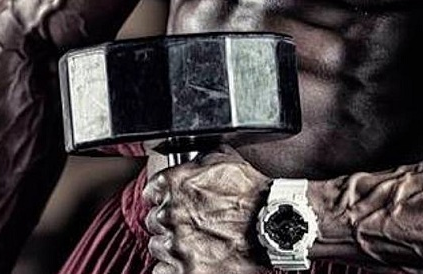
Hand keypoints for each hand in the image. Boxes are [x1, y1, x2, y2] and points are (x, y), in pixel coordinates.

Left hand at [142, 149, 270, 273]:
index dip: (163, 197)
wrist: (272, 226)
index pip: (151, 191)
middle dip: (169, 222)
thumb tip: (189, 161)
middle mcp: (168, 213)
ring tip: (195, 243)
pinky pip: (163, 271)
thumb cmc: (251, 193)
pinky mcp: (184, 272)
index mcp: (173, 183)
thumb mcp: (224, 160)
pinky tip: (193, 261)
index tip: (173, 203)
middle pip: (153, 220)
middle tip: (190, 224)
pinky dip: (174, 268)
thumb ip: (198, 160)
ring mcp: (175, 245)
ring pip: (158, 247)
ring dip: (172, 246)